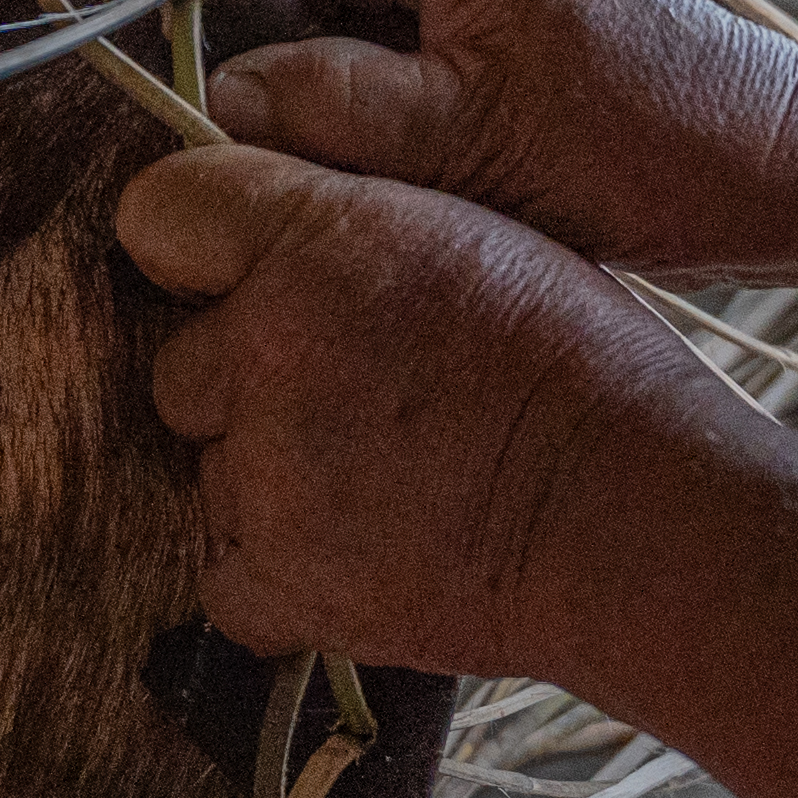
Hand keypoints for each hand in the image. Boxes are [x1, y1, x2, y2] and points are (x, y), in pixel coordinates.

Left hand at [117, 141, 746, 676]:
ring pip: (205, 467)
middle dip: (244, 377)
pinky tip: (355, 547)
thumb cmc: (583, 364)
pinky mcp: (277, 584)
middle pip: (180, 359)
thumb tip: (257, 223)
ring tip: (377, 477)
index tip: (237, 271)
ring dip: (264, 473)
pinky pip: (222, 572)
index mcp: (313, 239)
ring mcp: (261, 477)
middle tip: (353, 393)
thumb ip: (341, 217)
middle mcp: (264, 350)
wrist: (637, 519)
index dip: (197, 244)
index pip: (159, 213)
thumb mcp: (469, 228)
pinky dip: (272, 569)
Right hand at [212, 0, 797, 273]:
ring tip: (371, 168)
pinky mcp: (570, 6)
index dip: (252, 17)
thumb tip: (218, 93)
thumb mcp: (456, 143)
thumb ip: (326, 105)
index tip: (225, 101)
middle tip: (295, 152)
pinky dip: (435, 94)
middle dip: (316, 60)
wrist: (789, 173)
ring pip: (405, 15)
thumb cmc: (635, 156)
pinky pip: (462, 36)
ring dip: (377, 86)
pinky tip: (437, 165)